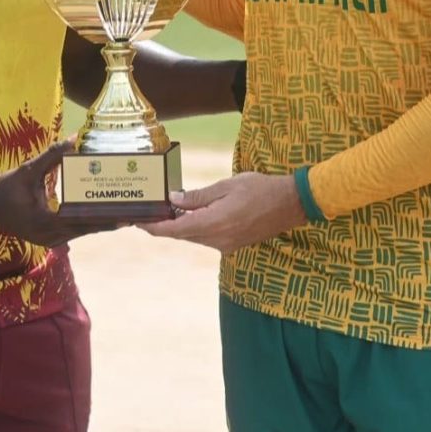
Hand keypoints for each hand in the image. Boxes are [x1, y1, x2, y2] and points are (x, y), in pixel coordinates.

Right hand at [0, 139, 126, 246]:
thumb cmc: (4, 190)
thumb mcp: (28, 170)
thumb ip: (52, 156)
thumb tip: (74, 139)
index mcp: (47, 223)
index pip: (83, 221)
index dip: (106, 218)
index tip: (127, 214)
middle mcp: (50, 236)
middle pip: (87, 229)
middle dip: (110, 221)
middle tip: (135, 213)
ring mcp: (49, 240)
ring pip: (82, 232)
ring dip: (101, 223)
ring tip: (125, 214)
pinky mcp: (48, 237)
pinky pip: (74, 231)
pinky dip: (88, 223)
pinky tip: (101, 215)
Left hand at [142, 172, 306, 253]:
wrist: (291, 204)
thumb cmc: (260, 189)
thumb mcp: (226, 186)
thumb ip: (198, 196)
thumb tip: (174, 198)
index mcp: (213, 224)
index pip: (175, 230)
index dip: (155, 228)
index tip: (139, 223)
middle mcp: (218, 240)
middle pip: (183, 235)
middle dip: (165, 226)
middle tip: (149, 213)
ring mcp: (226, 245)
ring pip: (195, 237)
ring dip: (181, 226)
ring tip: (168, 211)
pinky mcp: (233, 244)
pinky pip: (207, 238)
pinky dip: (196, 228)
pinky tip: (192, 215)